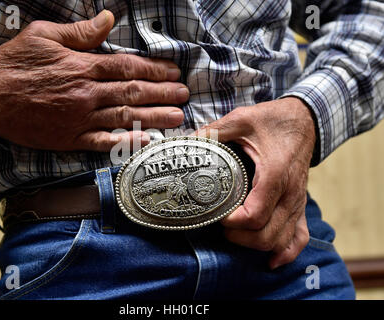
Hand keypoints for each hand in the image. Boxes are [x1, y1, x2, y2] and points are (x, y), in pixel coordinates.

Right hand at [0, 10, 188, 150]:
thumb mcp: (42, 36)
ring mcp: (80, 119)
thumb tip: (108, 19)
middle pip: (133, 93)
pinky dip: (127, 142)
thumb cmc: (14, 65)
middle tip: (183, 95)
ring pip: (125, 117)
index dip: (153, 69)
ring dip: (154, 117)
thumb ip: (80, 32)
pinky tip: (148, 142)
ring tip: (177, 118)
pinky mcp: (71, 138)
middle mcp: (87, 94)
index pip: (127, 67)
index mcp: (82, 67)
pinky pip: (105, 142)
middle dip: (162, 93)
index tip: (172, 71)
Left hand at [195, 97, 315, 268]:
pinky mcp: (300, 205)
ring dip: (256, 246)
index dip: (232, 222)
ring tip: (235, 236)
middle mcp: (290, 193)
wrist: (304, 119)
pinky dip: (287, 253)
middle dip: (240, 238)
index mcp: (275, 174)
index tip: (216, 215)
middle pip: (266, 235)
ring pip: (281, 241)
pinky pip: (299, 237)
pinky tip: (272, 261)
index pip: (254, 215)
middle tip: (220, 226)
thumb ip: (214, 131)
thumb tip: (185, 142)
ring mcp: (298, 202)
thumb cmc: (273, 120)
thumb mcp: (242, 119)